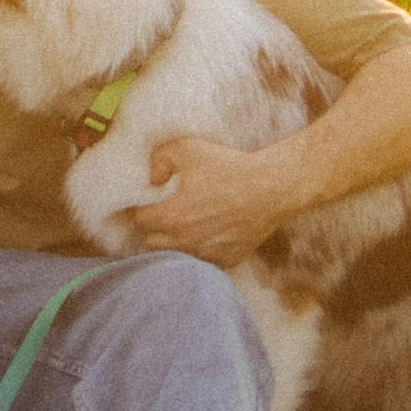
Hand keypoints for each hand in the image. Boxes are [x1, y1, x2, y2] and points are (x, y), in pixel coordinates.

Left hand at [126, 132, 304, 266]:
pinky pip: (202, 261)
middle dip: (154, 228)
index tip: (150, 201)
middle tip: (165, 213)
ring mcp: (204, 254)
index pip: (140, 219)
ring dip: (174, 242)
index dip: (142, 207)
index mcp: (170, 217)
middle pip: (151, 242)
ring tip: (185, 225)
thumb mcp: (187, 149)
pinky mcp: (224, 261)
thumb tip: (152, 179)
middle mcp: (183, 241)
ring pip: (176, 255)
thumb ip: (160, 160)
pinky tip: (208, 234)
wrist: (270, 188)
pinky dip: (200, 250)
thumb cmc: (228, 167)